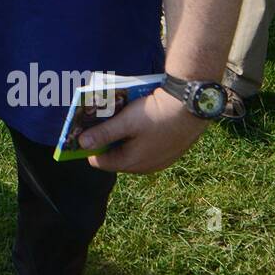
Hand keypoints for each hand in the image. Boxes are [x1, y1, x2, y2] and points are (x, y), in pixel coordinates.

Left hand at [78, 89, 208, 173]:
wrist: (192, 107)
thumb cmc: (156, 114)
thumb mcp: (125, 122)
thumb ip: (102, 134)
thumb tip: (81, 144)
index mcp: (132, 162)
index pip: (100, 162)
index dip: (90, 148)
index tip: (82, 133)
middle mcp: (145, 167)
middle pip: (117, 157)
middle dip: (106, 141)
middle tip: (99, 122)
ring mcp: (159, 161)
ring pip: (132, 152)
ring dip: (122, 138)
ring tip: (116, 119)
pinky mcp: (169, 152)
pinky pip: (146, 148)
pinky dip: (138, 137)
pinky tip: (136, 121)